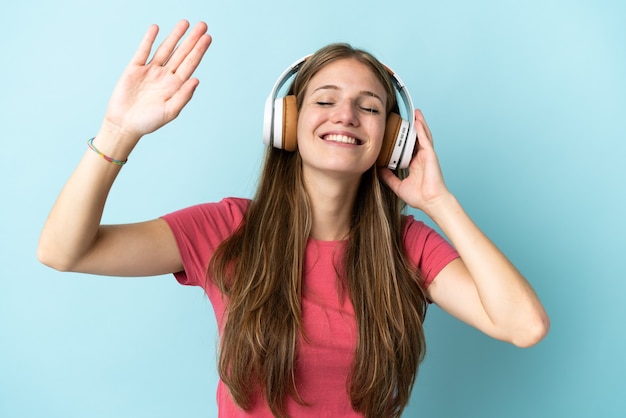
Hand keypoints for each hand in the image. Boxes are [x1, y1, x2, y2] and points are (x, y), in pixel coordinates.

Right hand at [102, 20, 211, 140]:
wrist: (124, 125)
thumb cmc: (148, 122)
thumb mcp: (169, 112)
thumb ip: (183, 96)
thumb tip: (196, 80)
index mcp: (176, 86)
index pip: (190, 64)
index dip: (199, 51)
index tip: (208, 38)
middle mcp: (165, 76)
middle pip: (181, 54)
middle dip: (192, 39)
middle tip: (203, 25)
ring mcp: (150, 71)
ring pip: (165, 49)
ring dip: (175, 36)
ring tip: (185, 23)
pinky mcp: (134, 69)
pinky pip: (143, 51)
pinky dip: (148, 40)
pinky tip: (156, 28)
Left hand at [380, 109, 450, 214]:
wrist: (430, 202)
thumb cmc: (419, 196)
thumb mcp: (398, 186)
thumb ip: (389, 177)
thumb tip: (378, 170)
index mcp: (415, 163)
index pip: (409, 147)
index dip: (405, 139)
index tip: (397, 131)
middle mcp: (421, 157)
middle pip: (417, 138)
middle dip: (414, 127)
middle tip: (407, 116)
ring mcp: (427, 155)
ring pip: (423, 135)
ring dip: (420, 123)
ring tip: (416, 113)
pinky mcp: (430, 155)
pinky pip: (425, 139)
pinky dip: (421, 130)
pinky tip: (418, 122)